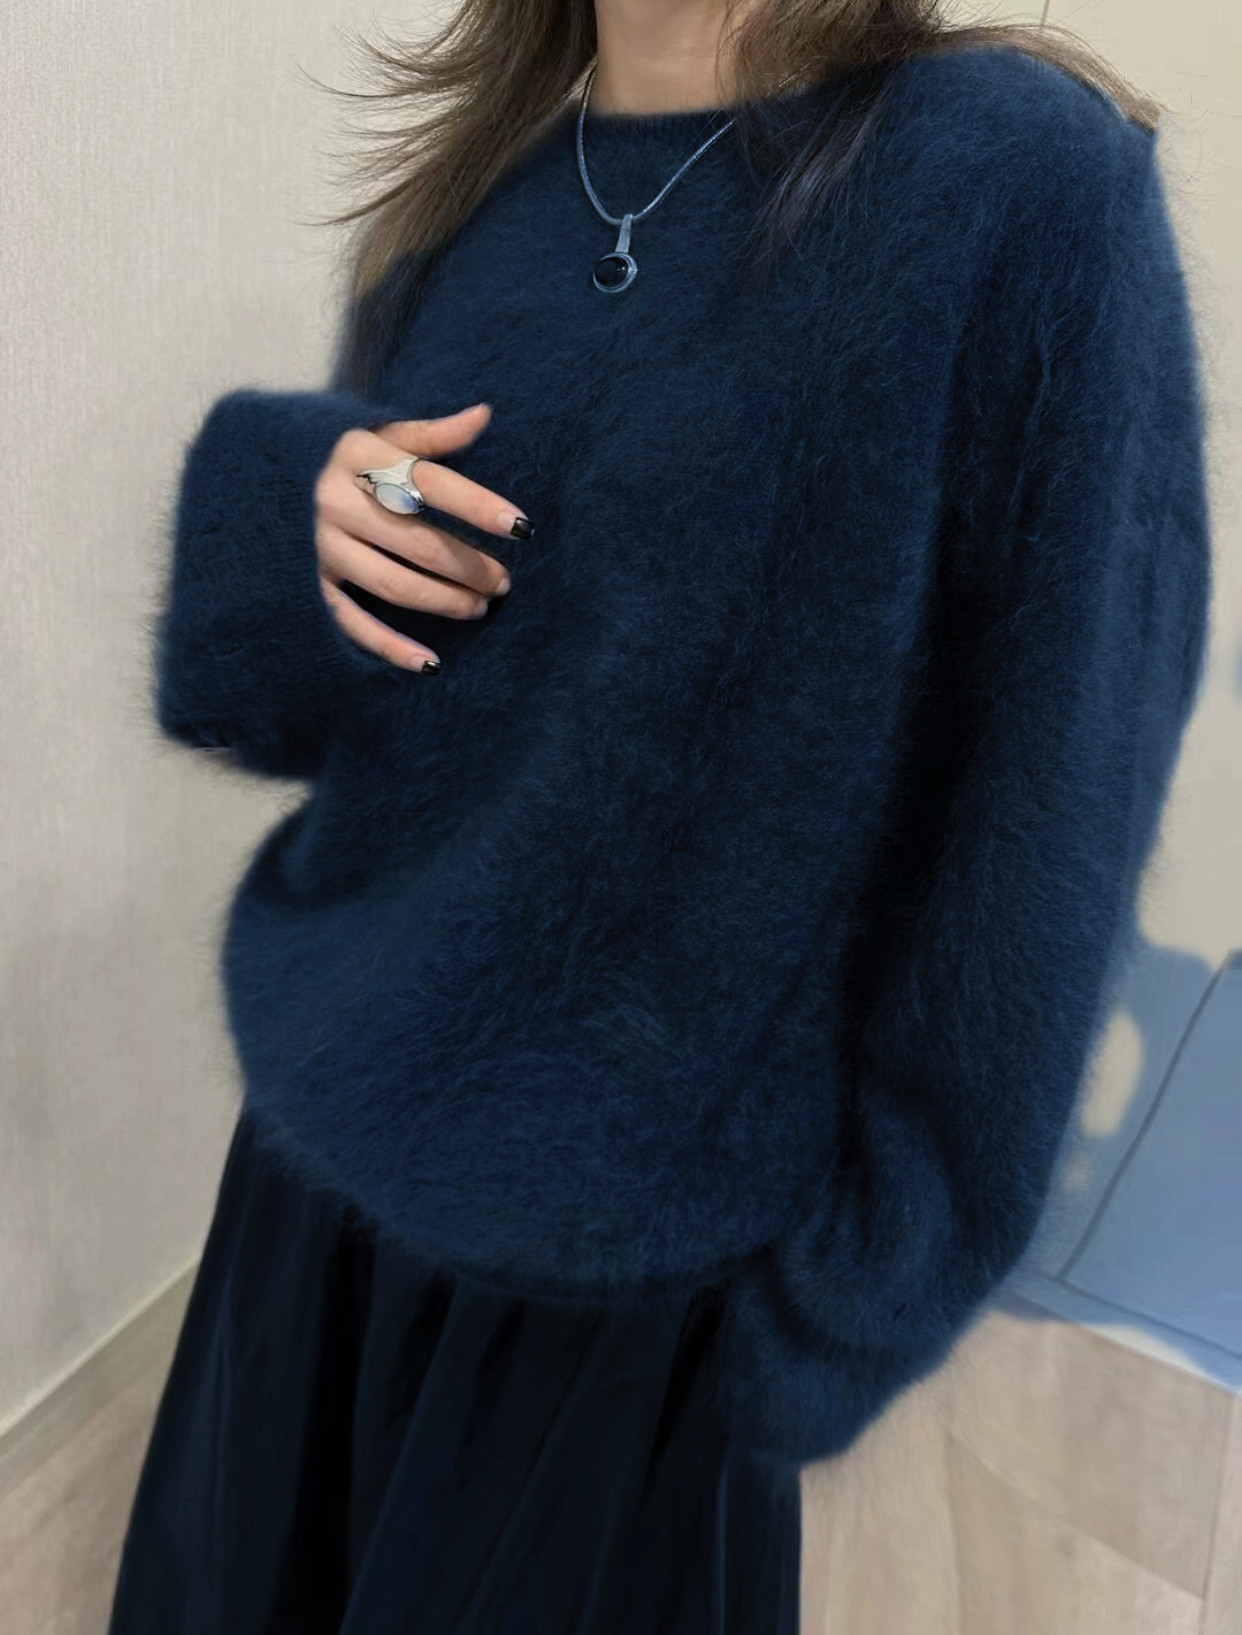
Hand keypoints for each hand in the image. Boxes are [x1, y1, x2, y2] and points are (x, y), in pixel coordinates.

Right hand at [315, 403, 525, 670]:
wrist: (249, 475)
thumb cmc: (331, 455)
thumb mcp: (372, 434)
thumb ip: (428, 434)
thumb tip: (484, 415)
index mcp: (356, 455)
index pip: (429, 482)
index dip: (478, 506)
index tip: (522, 527)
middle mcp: (334, 501)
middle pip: (418, 542)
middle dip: (469, 566)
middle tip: (503, 581)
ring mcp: (317, 547)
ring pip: (393, 584)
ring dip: (443, 601)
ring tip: (480, 606)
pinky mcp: (305, 583)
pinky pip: (351, 623)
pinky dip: (391, 647)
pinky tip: (429, 663)